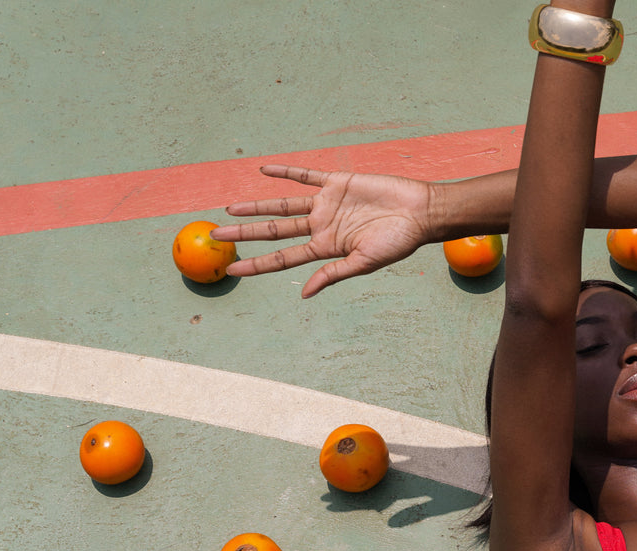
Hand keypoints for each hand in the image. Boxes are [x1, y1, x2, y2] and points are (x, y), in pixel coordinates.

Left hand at [212, 165, 433, 297]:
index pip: (283, 258)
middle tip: (216, 236)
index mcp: (326, 248)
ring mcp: (327, 204)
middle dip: (245, 235)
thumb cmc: (399, 242)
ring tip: (230, 209)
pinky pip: (305, 176)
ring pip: (283, 205)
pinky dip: (285, 173)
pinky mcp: (337, 182)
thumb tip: (304, 293)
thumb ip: (333, 274)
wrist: (420, 212)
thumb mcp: (365, 263)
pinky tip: (263, 171)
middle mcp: (321, 226)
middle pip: (274, 231)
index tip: (233, 270)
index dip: (257, 264)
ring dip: (257, 206)